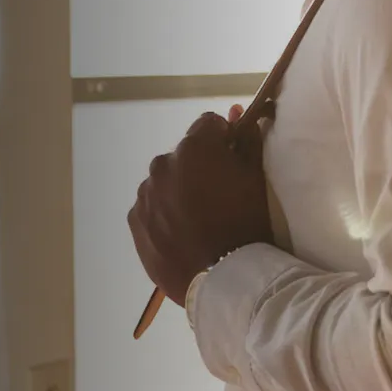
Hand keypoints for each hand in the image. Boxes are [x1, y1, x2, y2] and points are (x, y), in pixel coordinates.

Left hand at [128, 105, 273, 306]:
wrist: (224, 277)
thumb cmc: (245, 223)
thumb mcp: (256, 177)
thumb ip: (247, 140)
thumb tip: (239, 113)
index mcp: (193, 148)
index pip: (208, 125)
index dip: (223, 139)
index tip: (232, 159)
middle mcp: (162, 164)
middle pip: (184, 155)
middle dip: (198, 167)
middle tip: (217, 197)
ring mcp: (145, 194)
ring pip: (164, 182)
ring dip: (178, 191)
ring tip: (197, 221)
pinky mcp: (135, 221)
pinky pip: (150, 207)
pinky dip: (162, 214)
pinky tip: (181, 234)